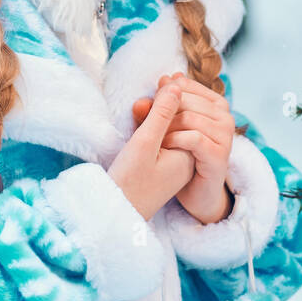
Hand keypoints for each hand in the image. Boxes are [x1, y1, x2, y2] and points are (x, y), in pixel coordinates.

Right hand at [107, 83, 195, 222]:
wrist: (112, 215)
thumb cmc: (128, 182)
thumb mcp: (145, 142)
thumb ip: (161, 113)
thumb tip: (176, 85)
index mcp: (189, 155)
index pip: (187, 115)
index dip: (166, 102)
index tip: (144, 105)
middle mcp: (186, 160)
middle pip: (178, 121)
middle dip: (158, 109)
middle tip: (137, 109)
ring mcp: (174, 165)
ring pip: (167, 130)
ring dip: (151, 119)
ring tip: (134, 122)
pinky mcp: (161, 168)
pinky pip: (160, 141)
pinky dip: (148, 132)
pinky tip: (134, 136)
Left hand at [131, 73, 235, 224]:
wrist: (195, 192)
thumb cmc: (181, 156)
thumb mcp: (166, 127)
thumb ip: (161, 105)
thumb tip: (163, 78)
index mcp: (216, 104)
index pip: (184, 85)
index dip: (162, 93)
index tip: (149, 106)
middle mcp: (225, 116)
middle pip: (185, 100)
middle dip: (162, 110)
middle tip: (148, 124)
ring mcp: (226, 135)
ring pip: (189, 118)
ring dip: (166, 127)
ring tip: (156, 138)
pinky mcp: (220, 154)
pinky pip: (194, 138)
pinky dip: (174, 141)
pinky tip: (164, 147)